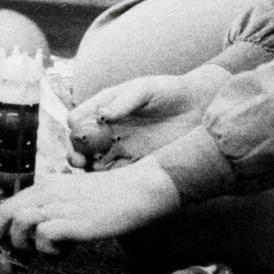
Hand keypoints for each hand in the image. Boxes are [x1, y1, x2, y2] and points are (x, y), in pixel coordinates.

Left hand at [0, 161, 179, 256]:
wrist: (138, 191)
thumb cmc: (110, 198)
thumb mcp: (75, 199)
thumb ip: (54, 211)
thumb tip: (37, 235)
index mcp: (47, 186)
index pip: (9, 203)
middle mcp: (49, 193)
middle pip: (7, 212)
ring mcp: (60, 206)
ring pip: (21, 223)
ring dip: (26, 244)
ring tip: (46, 251)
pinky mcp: (72, 221)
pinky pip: (44, 236)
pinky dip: (48, 249)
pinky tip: (64, 251)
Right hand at [69, 63, 229, 168]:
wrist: (199, 107)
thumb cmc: (169, 91)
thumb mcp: (145, 89)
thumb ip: (124, 101)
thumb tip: (103, 116)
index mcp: (105, 108)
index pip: (79, 120)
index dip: (74, 129)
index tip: (78, 134)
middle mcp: (108, 131)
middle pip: (81, 146)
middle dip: (74, 154)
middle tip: (77, 161)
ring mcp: (121, 149)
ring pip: (95, 164)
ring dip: (89, 170)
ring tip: (93, 172)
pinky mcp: (137, 164)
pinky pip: (118, 176)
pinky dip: (110, 182)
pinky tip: (111, 184)